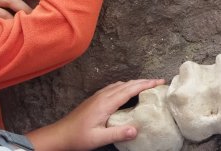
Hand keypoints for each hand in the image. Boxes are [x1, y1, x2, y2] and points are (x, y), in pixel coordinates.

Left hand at [27, 79, 164, 150]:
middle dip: (144, 81)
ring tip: (147, 86)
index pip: (130, 89)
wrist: (60, 135)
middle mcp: (103, 96)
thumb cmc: (78, 137)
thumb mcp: (98, 138)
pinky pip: (114, 87)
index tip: (160, 82)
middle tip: (159, 82)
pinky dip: (126, 86)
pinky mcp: (95, 99)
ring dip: (135, 83)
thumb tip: (136, 130)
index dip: (146, 84)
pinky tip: (127, 91)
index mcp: (106, 103)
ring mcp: (98, 96)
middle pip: (127, 84)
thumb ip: (117, 133)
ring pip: (121, 84)